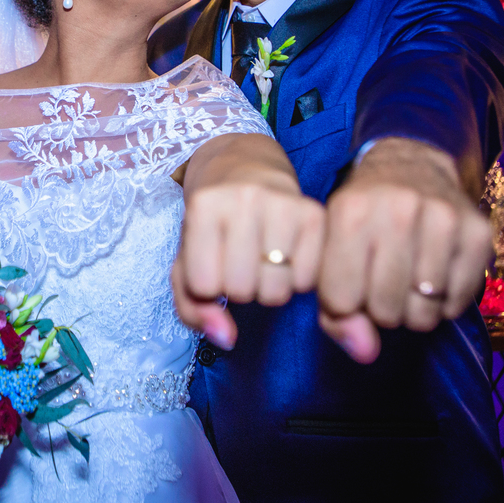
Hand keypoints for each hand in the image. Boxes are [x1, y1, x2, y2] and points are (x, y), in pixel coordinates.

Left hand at [172, 177, 325, 349]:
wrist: (244, 164)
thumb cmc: (211, 221)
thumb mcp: (187, 257)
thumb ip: (193, 307)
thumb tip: (226, 338)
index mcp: (203, 206)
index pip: (205, 286)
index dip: (208, 285)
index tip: (212, 261)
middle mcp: (244, 198)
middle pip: (244, 292)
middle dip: (239, 287)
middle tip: (240, 260)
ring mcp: (284, 202)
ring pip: (278, 291)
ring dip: (269, 287)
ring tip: (263, 258)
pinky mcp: (316, 213)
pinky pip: (309, 281)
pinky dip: (298, 279)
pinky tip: (287, 256)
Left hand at [317, 138, 491, 363]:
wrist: (410, 166)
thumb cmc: (363, 220)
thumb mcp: (332, 252)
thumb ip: (334, 312)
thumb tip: (365, 353)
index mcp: (350, 211)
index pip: (341, 300)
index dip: (345, 303)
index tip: (351, 284)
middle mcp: (398, 209)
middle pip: (385, 311)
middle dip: (381, 308)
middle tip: (383, 281)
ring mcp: (443, 218)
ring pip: (424, 313)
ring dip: (414, 308)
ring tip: (408, 278)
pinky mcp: (478, 232)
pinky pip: (458, 304)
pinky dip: (444, 302)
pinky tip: (435, 274)